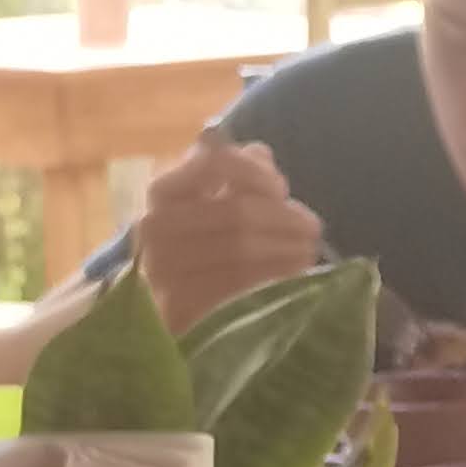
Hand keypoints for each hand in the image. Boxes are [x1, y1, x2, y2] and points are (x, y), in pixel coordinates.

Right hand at [133, 132, 325, 333]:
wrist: (185, 313)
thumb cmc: (209, 247)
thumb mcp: (223, 202)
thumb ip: (241, 174)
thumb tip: (258, 153)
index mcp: (164, 190)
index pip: (214, 162)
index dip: (256, 172)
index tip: (281, 188)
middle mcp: (154, 226)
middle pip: (236, 211)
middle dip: (282, 217)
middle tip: (311, 226)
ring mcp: (163, 269)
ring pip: (241, 248)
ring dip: (286, 246)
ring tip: (307, 248)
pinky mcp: (179, 307)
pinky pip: (238, 285)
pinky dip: (274, 275)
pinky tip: (294, 272)